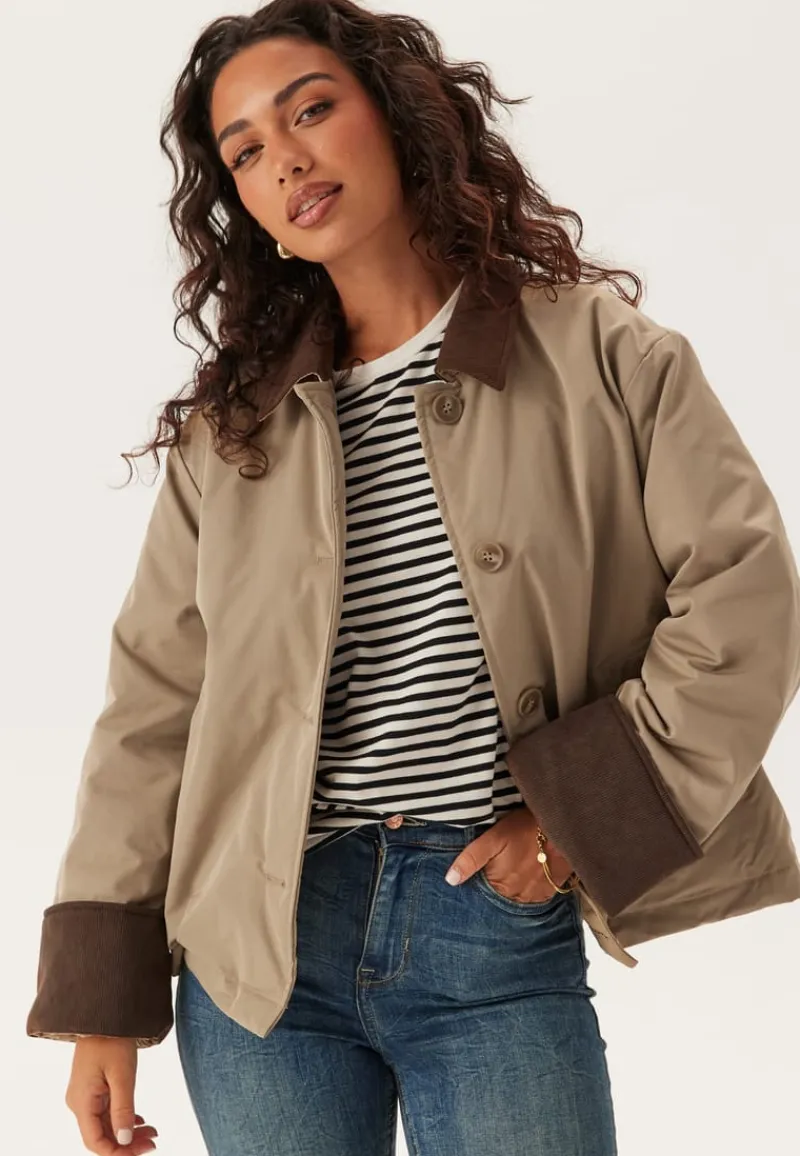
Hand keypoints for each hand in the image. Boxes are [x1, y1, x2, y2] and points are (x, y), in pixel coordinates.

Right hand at [66, 1037, 157, 1153]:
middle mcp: (80, 1103)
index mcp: (82, 1103)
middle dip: (127, 1143)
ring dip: (127, 1132)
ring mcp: (86, 1096)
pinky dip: (123, 1119)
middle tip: (153, 1142)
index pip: (95, 1142)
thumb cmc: (111, 1040)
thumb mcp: (121, 1075)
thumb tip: (124, 1140)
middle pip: (102, 1136)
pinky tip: (139, 1121)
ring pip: (105, 1126)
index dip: (117, 1153)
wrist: (103, 1015)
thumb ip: (122, 1109)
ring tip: (152, 1132)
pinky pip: (106, 1113)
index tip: (141, 1152)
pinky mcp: (93, 1089)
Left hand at [445, 805, 575, 901]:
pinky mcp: (549, 891)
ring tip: (515, 870)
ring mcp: (534, 895)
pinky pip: (534, 897)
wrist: (560, 826)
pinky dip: (529, 889)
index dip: (481, 883)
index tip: (484, 872)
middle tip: (503, 867)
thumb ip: (471, 859)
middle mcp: (516, 895)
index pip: (483, 894)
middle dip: (496, 887)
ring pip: (516, 899)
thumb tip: (451, 880)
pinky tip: (528, 874)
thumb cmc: (523, 828)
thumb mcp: (492, 838)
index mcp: (499, 883)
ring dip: (513, 889)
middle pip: (499, 897)